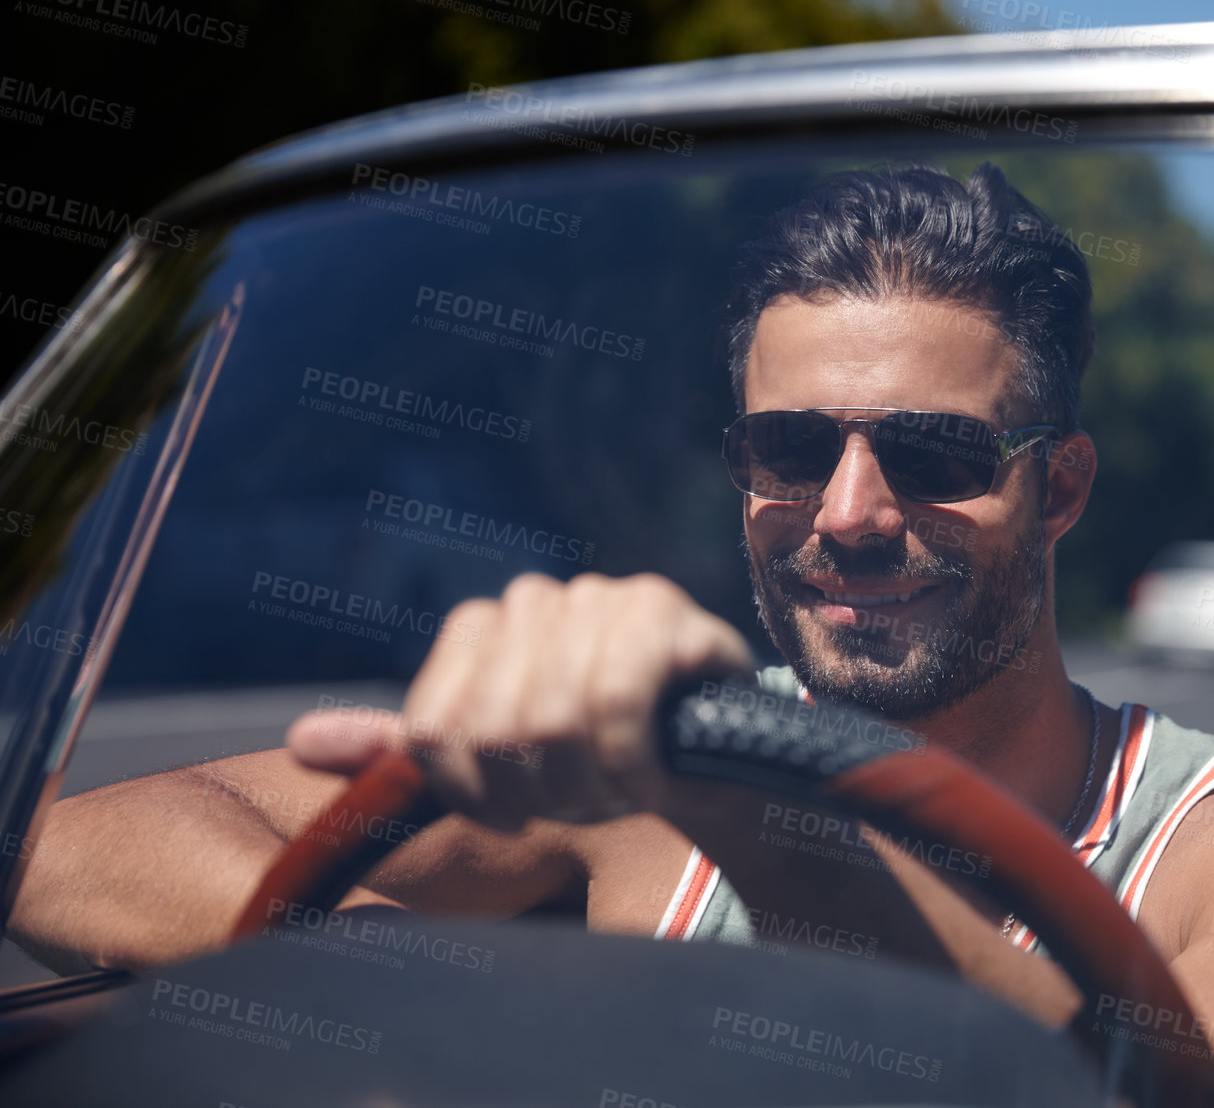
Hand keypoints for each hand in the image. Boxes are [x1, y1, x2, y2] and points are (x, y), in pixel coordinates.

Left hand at [286, 573, 753, 829]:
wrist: (713, 765)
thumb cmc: (603, 764)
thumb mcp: (499, 769)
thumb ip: (410, 752)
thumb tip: (299, 741)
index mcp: (484, 626)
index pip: (431, 726)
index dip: (471, 794)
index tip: (516, 817)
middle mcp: (536, 598)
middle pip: (492, 729)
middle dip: (544, 794)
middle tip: (587, 803)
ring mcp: (599, 596)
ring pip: (552, 717)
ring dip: (594, 785)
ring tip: (623, 789)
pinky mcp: (660, 610)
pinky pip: (614, 699)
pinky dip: (631, 761)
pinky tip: (653, 775)